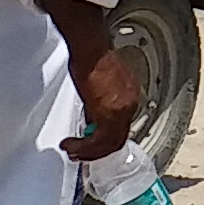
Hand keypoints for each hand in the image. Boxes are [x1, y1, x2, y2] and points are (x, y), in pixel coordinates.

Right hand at [57, 38, 145, 162]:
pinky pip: (100, 141)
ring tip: (73, 151)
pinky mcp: (110, 114)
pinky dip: (85, 147)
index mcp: (129, 96)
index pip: (120, 125)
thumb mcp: (98, 84)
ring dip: (89, 152)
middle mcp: (130, 104)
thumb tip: (91, 118)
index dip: (104, 138)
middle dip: (97, 150)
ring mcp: (122, 110)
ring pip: (109, 143)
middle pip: (117, 138)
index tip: (89, 143)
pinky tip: (73, 145)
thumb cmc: (91, 57)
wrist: (90, 50)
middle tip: (80, 154)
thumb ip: (99, 103)